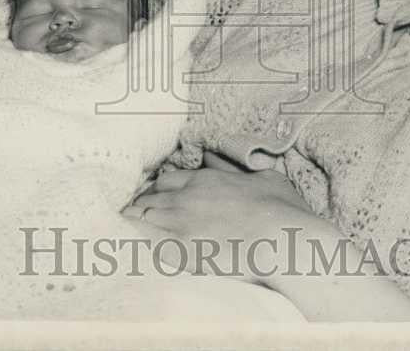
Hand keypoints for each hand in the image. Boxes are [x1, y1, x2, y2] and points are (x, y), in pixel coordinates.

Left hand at [123, 151, 332, 283]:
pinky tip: (133, 246)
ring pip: (146, 219)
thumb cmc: (280, 209)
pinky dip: (142, 243)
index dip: (158, 188)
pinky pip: (152, 246)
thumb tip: (213, 156)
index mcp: (205, 180)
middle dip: (142, 202)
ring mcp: (183, 228)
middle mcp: (187, 201)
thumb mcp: (261, 177)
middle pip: (151, 198)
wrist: (284, 243)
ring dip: (136, 220)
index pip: (167, 180)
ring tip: (125, 224)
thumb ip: (233, 167)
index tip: (152, 194)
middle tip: (132, 209)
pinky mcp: (184, 255)